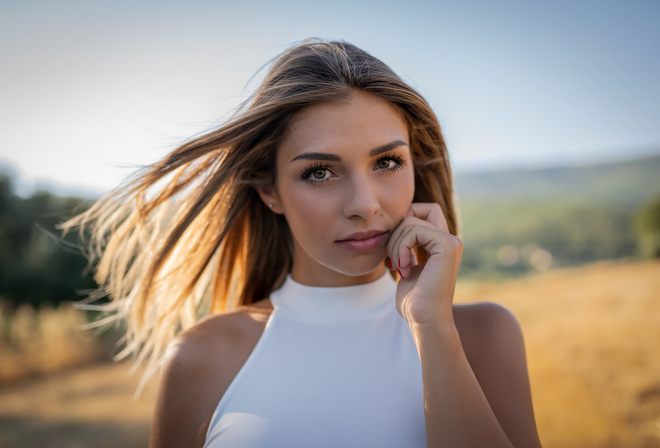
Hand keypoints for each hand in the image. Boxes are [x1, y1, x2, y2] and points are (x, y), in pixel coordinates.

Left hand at [386, 203, 462, 325]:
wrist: (424, 320)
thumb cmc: (413, 300)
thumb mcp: (406, 266)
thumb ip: (406, 245)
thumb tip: (394, 224)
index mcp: (441, 243)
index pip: (419, 211)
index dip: (401, 224)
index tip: (395, 253)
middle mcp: (450, 239)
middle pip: (416, 209)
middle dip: (396, 231)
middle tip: (394, 259)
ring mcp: (451, 241)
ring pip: (410, 220)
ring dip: (395, 245)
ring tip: (399, 267)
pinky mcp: (448, 246)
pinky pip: (414, 229)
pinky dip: (401, 248)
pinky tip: (404, 269)